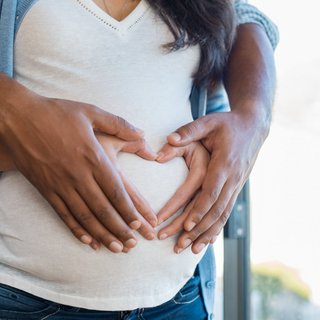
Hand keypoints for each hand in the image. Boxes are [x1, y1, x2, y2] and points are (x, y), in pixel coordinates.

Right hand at [0, 74, 155, 252]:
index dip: (129, 210)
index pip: (116, 190)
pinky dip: (76, 230)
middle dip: (120, 229)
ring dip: (102, 235)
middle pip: (103, 209)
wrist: (18, 117)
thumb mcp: (91, 112)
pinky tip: (88, 241)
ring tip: (116, 248)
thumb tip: (142, 133)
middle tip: (133, 245)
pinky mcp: (46, 189)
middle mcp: (78, 175)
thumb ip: (119, 124)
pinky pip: (63, 214)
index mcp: (93, 157)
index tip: (139, 223)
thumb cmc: (56, 113)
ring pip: (85, 216)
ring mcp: (60, 184)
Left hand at [165, 111, 267, 253]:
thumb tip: (168, 140)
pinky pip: (226, 212)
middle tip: (179, 245)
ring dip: (207, 234)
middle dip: (198, 229)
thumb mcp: (208, 122)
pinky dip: (217, 228)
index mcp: (224, 163)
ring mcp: (236, 185)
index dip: (199, 210)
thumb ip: (188, 131)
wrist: (253, 127)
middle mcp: (232, 178)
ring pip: (222, 215)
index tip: (186, 225)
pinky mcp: (235, 188)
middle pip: (215, 209)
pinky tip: (207, 241)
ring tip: (191, 250)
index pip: (211, 191)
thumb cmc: (227, 124)